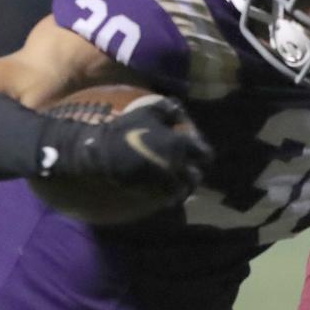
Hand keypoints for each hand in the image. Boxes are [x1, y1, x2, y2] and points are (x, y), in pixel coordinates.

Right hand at [45, 97, 212, 204]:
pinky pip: (166, 199)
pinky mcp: (152, 194)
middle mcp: (177, 165)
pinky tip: (159, 188)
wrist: (104, 152)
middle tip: (185, 170)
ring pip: (182, 190)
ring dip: (180, 187)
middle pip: (195, 176)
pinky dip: (166, 195)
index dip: (202, 154)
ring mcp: (164, 182)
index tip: (195, 153)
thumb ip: (168, 110)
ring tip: (173, 182)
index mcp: (179, 144)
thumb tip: (180, 111)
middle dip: (192, 173)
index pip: (205, 155)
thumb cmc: (126, 128)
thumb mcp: (148, 110)